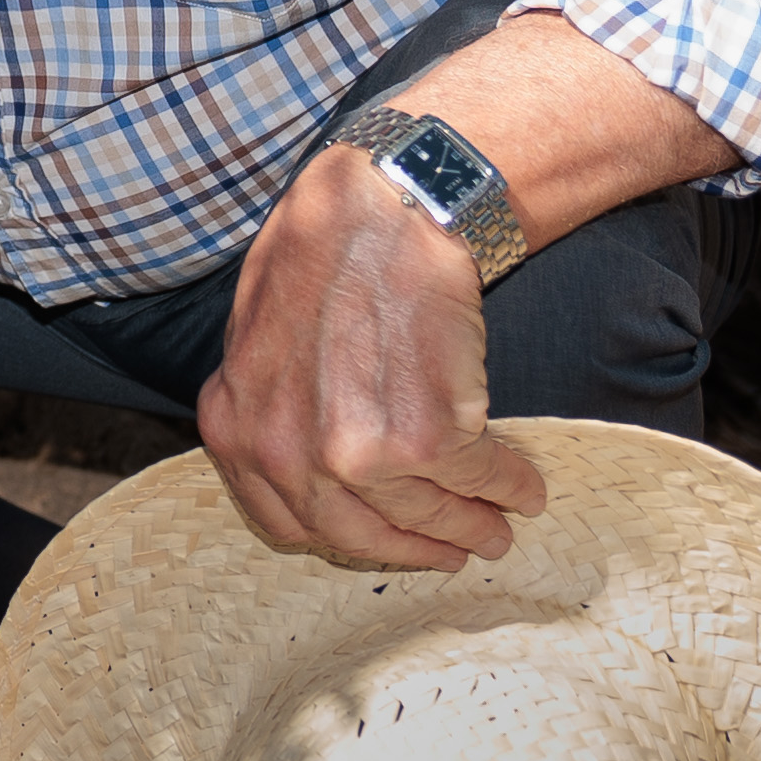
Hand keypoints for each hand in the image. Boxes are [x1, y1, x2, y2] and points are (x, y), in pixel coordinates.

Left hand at [197, 153, 547, 572]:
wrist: (383, 209)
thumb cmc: (322, 254)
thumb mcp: (256, 338)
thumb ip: (273, 407)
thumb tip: (305, 463)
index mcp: (235, 430)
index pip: (291, 521)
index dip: (350, 537)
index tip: (386, 540)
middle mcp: (287, 455)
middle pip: (360, 532)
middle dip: (416, 547)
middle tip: (457, 552)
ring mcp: (355, 455)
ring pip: (425, 511)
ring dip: (470, 526)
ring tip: (498, 529)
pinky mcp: (427, 439)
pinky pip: (478, 476)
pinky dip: (508, 486)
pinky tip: (525, 488)